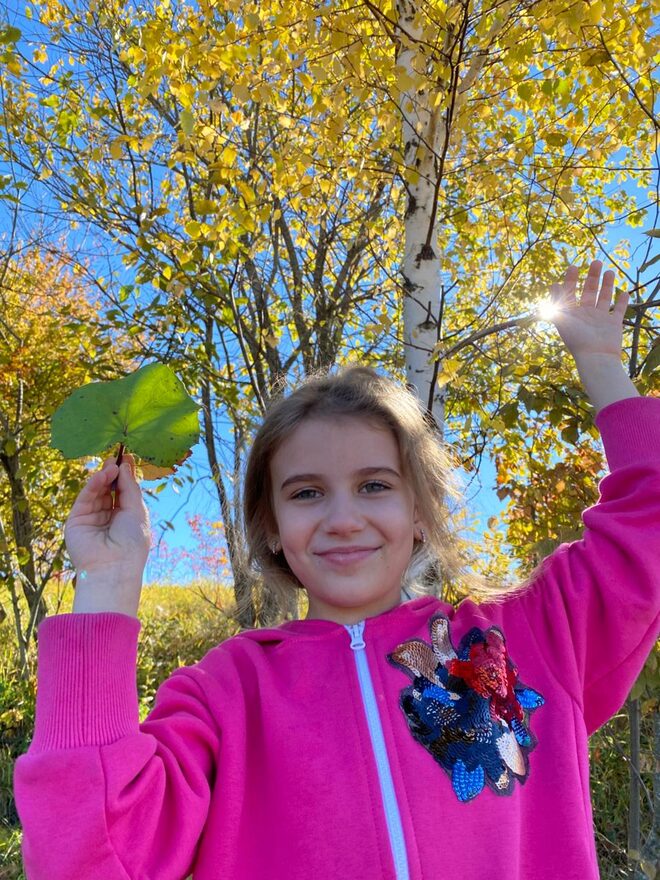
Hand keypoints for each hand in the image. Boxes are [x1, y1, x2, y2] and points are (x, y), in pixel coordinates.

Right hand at [65, 454, 150, 614]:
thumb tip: (124, 466)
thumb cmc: (132, 542)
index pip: (124, 491)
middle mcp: (109, 517)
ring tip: (111, 466)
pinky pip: (85, 497)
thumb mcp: (137, 511)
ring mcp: (92, 518)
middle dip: (114, 473)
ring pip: (97, 491)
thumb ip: (129, 488)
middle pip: (109, 489)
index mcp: (126, 517)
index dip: (125, 475)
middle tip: (118, 457)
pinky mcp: (77, 520)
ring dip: (104, 477)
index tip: (128, 457)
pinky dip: (93, 484)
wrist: (114, 567)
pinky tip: (103, 475)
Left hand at [547, 260, 629, 359]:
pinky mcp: (613, 325)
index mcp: (572, 314)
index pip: (570, 293)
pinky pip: (619, 311)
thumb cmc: (577, 339)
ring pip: (604, 298)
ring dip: (607, 285)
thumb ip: (557, 302)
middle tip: (596, 262)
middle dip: (592, 277)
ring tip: (610, 271)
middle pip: (589, 292)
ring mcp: (600, 319)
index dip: (571, 280)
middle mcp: (585, 315)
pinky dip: (622, 302)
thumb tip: (553, 284)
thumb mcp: (563, 319)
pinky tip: (624, 292)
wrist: (595, 357)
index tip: (574, 266)